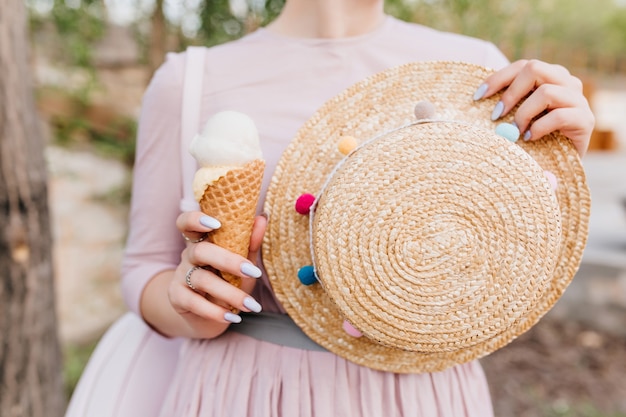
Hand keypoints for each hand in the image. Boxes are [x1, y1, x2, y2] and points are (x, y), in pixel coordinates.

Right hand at [170, 211, 266, 337]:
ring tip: (251, 305)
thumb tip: (262, 218)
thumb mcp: (242, 263)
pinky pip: (193, 302)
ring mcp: (180, 276)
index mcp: (202, 241)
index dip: (196, 219)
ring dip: (229, 293)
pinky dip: (215, 311)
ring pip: (201, 280)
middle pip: (201, 251)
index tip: (217, 223)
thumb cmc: (228, 282)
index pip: (187, 223)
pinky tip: (232, 317)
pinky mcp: (176, 297)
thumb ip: (250, 242)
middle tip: (254, 272)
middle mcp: (188, 255)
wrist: (208, 315)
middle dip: (228, 261)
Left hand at [474, 59, 594, 155]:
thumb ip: (507, 104)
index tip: (477, 97)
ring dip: (523, 113)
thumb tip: (477, 96)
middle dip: (510, 93)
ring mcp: (578, 100)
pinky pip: (559, 116)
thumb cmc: (532, 139)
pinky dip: (539, 127)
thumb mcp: (516, 117)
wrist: (558, 166)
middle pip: (535, 68)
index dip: (498, 78)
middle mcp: (567, 83)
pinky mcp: (585, 120)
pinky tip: (529, 139)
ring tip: (514, 132)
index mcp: (550, 76)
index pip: (522, 66)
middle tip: (495, 116)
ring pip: (546, 92)